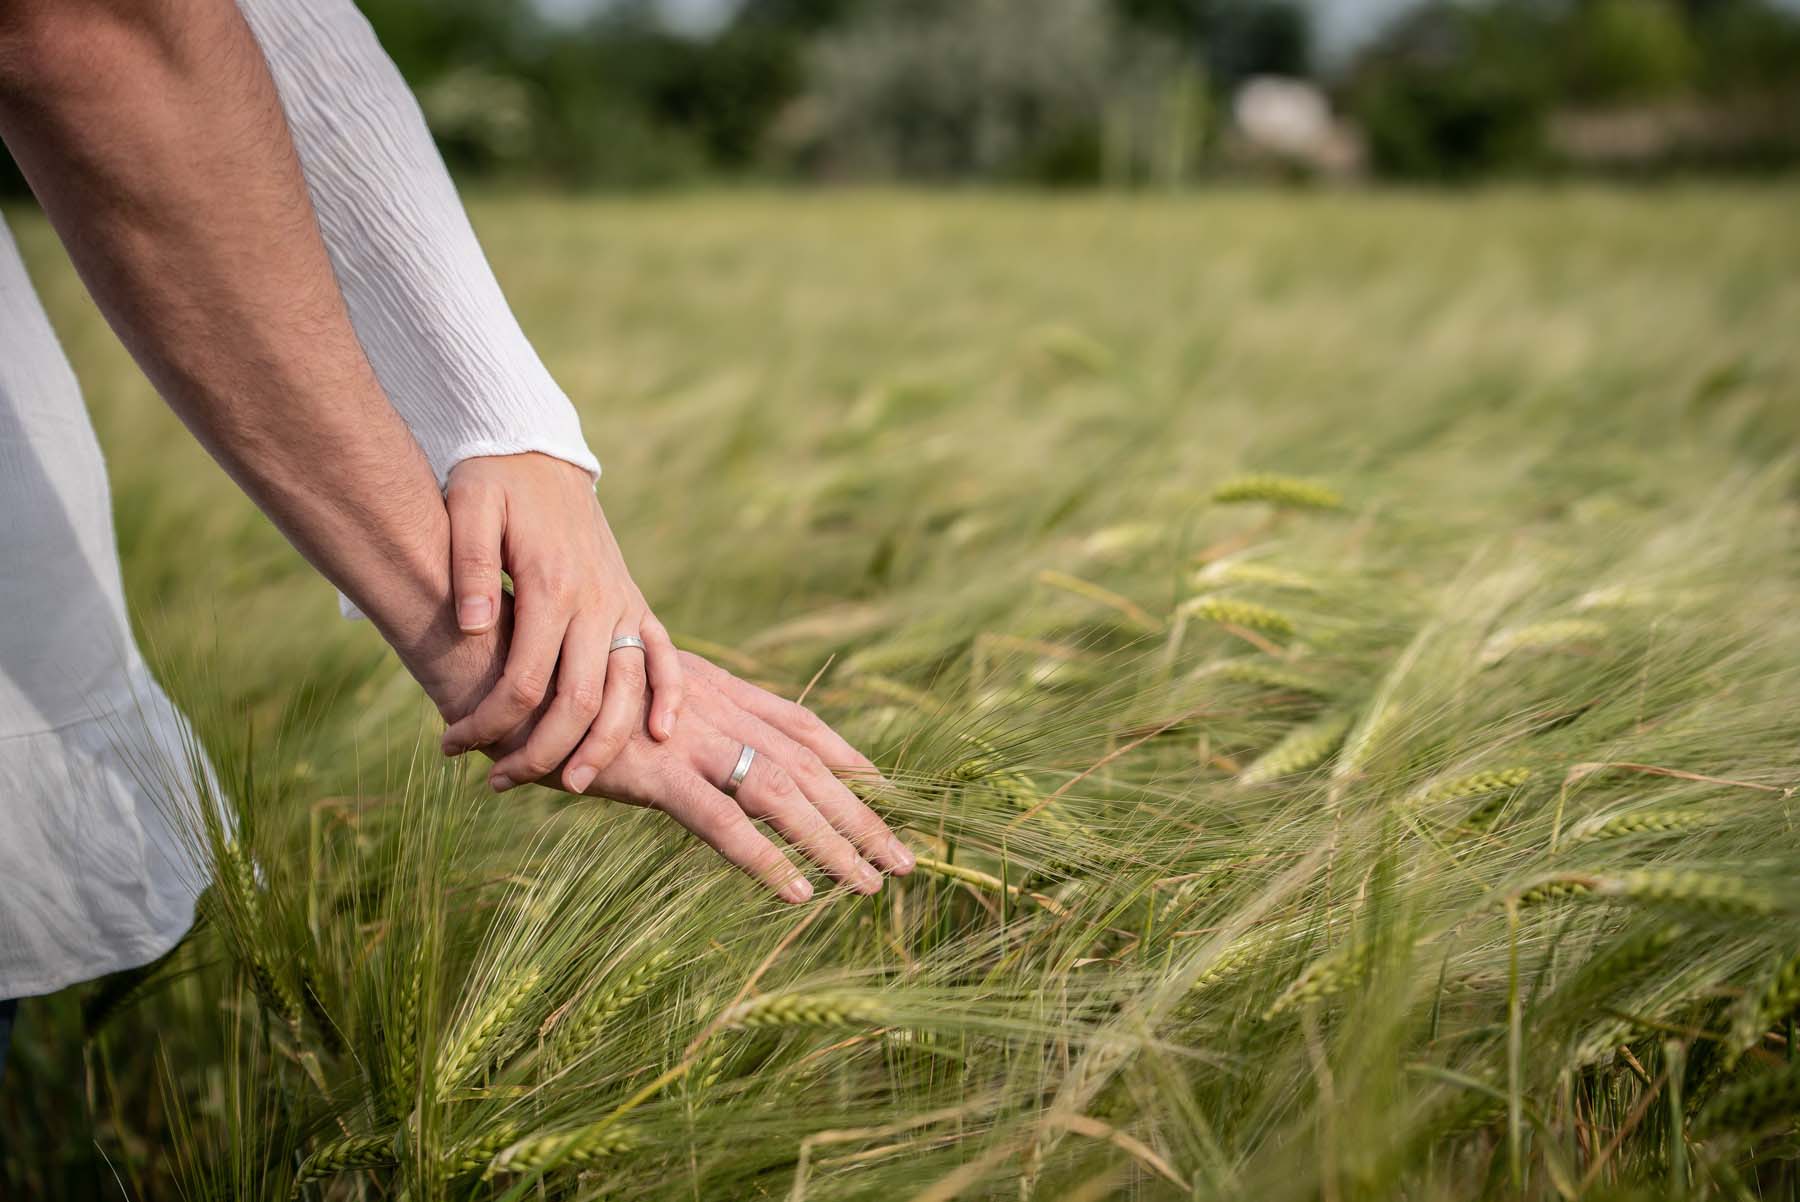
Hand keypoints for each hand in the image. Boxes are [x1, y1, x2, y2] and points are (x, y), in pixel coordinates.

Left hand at [437, 453, 681, 792]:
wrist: (539, 451)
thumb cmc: (493, 482)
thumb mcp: (468, 507)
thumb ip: (470, 566)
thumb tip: (471, 627)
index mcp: (550, 585)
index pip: (523, 680)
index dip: (488, 724)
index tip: (450, 743)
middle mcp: (595, 601)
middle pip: (579, 701)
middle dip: (539, 752)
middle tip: (499, 783)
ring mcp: (622, 603)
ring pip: (626, 692)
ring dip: (602, 746)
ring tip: (567, 785)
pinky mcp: (635, 602)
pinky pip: (664, 657)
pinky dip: (667, 696)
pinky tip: (659, 736)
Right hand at [485, 651, 915, 901]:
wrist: (506, 665)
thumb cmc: (560, 678)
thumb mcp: (630, 687)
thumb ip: (667, 707)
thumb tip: (681, 733)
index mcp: (715, 689)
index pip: (800, 720)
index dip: (847, 753)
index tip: (884, 785)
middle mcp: (717, 711)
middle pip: (811, 765)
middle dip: (863, 814)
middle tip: (908, 860)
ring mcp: (692, 741)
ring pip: (786, 797)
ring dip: (835, 843)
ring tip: (874, 885)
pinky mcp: (657, 774)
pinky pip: (725, 824)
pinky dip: (766, 859)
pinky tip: (799, 893)